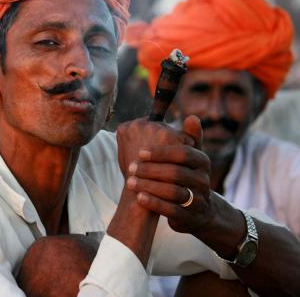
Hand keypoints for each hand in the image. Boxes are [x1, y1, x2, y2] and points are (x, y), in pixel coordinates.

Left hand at [124, 116, 214, 232]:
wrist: (198, 210)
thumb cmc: (186, 176)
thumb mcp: (189, 157)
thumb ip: (186, 137)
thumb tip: (192, 117)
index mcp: (202, 161)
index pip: (182, 153)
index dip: (161, 152)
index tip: (140, 152)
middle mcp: (204, 180)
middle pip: (176, 173)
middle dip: (150, 170)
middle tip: (131, 168)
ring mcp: (199, 200)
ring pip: (173, 192)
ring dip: (149, 186)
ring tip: (130, 182)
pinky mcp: (191, 217)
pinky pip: (172, 211)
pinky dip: (155, 203)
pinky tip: (139, 197)